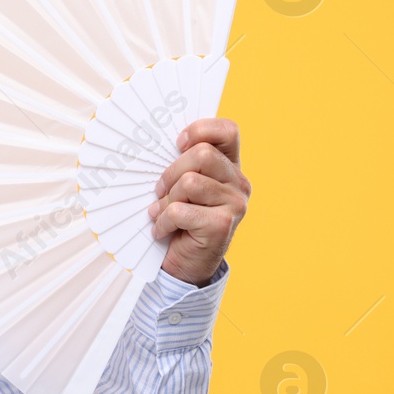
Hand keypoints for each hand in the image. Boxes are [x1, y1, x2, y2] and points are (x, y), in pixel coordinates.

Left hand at [146, 118, 249, 286]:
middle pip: (202, 154)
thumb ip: (183, 164)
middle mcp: (238, 183)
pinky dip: (163, 221)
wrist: (185, 264)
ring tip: (163, 213)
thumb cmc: (179, 219)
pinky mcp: (222, 225)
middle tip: (160, 191)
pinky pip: (179, 211)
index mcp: (230, 166)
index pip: (228, 131)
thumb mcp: (181, 186)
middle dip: (171, 172)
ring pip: (189, 182)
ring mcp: (235, 204)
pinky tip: (163, 230)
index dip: (200, 130)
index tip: (178, 144)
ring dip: (166, 200)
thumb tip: (155, 143)